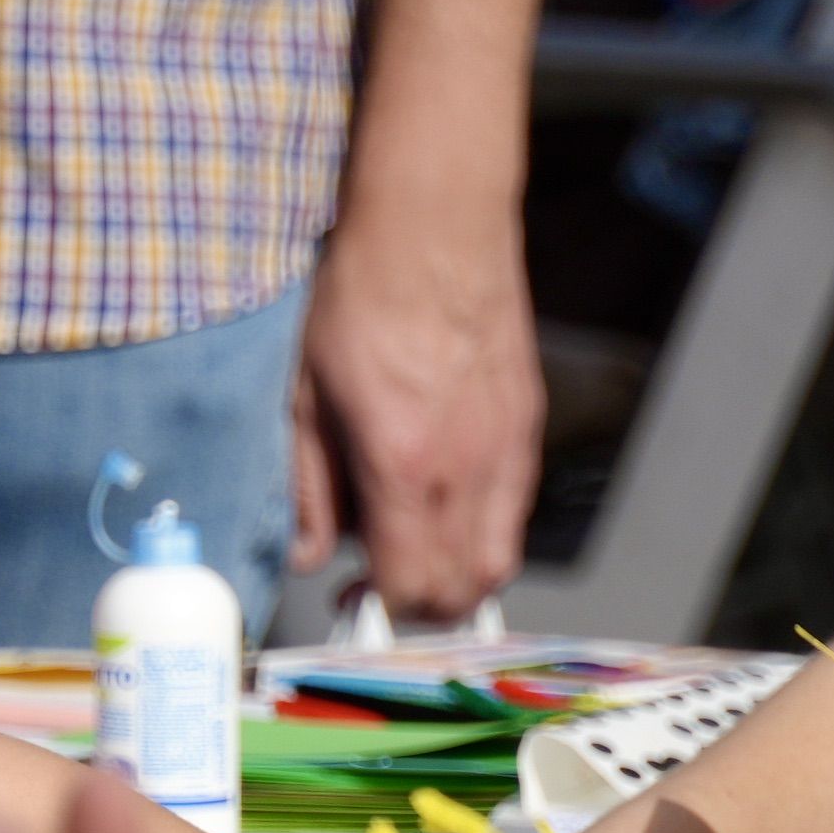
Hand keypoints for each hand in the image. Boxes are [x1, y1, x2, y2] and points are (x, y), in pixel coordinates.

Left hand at [290, 182, 539, 623]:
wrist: (434, 224)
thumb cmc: (361, 296)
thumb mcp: (306, 394)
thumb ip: (308, 485)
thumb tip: (307, 553)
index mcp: (403, 464)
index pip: (409, 585)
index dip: (379, 609)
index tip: (351, 597)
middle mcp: (467, 467)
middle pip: (463, 589)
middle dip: (419, 605)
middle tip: (377, 583)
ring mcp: (507, 446)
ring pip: (498, 557)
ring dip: (456, 573)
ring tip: (410, 544)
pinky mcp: (527, 421)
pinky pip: (513, 506)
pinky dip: (481, 526)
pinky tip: (439, 495)